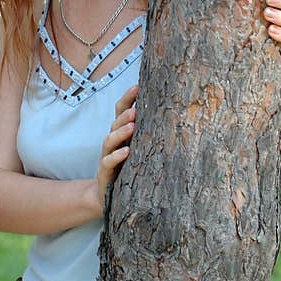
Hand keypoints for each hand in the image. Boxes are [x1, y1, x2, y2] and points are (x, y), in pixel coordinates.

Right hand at [96, 84, 137, 211]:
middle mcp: (113, 142)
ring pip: (109, 140)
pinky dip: (116, 156)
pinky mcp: (105, 172)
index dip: (127, 98)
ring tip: (132, 126)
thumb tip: (174, 114)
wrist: (106, 194)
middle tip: (136, 109)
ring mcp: (107, 156)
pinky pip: (108, 161)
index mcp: (121, 133)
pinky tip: (126, 151)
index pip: (120, 111)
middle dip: (125, 114)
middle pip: (115, 123)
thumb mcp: (139, 149)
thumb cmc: (128, 168)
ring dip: (120, 132)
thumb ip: (148, 133)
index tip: (138, 86)